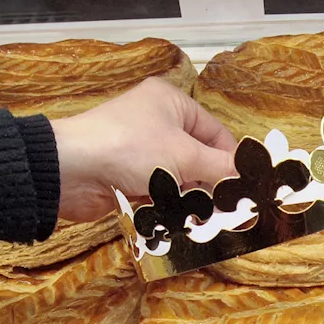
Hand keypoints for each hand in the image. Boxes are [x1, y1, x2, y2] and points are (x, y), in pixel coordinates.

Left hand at [51, 77, 237, 222]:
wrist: (70, 170)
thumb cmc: (131, 149)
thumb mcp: (185, 156)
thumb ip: (221, 169)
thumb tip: (253, 178)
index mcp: (171, 102)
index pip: (216, 133)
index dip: (231, 161)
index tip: (246, 189)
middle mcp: (156, 121)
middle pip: (198, 157)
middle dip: (210, 184)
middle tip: (227, 209)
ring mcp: (140, 150)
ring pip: (179, 178)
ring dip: (188, 198)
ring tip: (202, 218)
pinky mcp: (127, 175)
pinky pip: (158, 191)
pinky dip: (167, 205)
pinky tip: (176, 220)